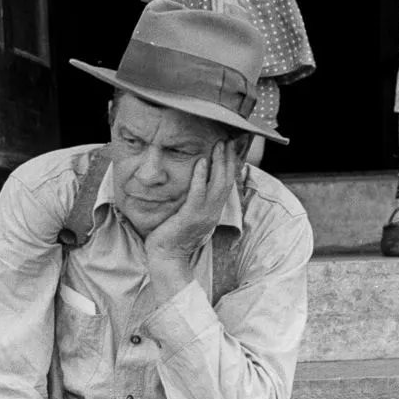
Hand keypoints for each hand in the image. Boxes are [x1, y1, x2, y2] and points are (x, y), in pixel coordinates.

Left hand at [144, 140, 236, 261]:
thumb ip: (197, 204)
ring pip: (217, 184)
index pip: (227, 185)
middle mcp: (213, 212)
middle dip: (228, 159)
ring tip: (219, 145)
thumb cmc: (174, 238)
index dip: (230, 166)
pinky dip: (201, 176)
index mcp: (214, 212)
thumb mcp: (191, 218)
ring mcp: (203, 215)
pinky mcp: (190, 216)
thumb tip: (197, 187)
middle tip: (227, 140)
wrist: (168, 258)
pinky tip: (201, 162)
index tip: (230, 149)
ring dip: (219, 162)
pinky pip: (198, 193)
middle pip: (226, 181)